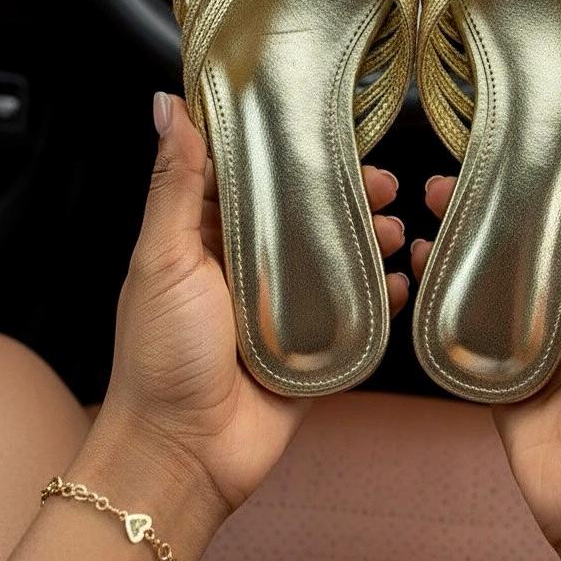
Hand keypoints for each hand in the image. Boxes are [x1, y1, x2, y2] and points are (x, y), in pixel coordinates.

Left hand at [96, 93, 407, 519]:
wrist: (184, 455)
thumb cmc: (161, 355)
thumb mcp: (164, 259)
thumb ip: (175, 185)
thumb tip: (167, 104)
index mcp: (206, 237)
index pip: (250, 176)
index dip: (286, 149)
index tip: (325, 118)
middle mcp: (247, 266)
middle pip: (303, 214)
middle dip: (343, 194)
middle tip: (381, 180)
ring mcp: (283, 307)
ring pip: (334, 257)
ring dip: (368, 238)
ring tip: (395, 227)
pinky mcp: (312, 346)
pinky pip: (353, 312)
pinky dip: (380, 294)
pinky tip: (399, 281)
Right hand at [411, 142, 560, 551]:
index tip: (529, 129)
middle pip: (532, 236)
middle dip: (499, 199)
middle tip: (460, 162)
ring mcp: (533, 333)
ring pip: (495, 270)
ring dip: (466, 235)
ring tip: (432, 198)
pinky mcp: (498, 366)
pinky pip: (467, 318)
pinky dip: (443, 288)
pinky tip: (420, 259)